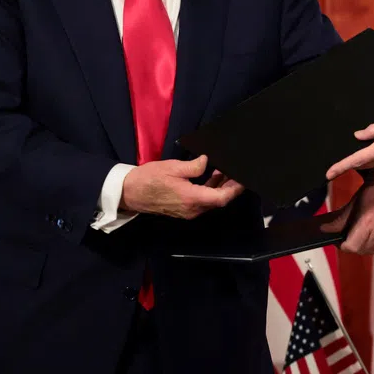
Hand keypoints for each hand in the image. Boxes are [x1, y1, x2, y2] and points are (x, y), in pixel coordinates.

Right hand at [120, 155, 243, 218]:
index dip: (235, 189)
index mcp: (192, 198)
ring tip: (226, 170)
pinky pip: (202, 201)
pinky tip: (212, 176)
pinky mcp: (183, 209)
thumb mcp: (173, 167)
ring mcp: (188, 211)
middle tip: (238, 172)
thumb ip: (194, 166)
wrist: (129, 192)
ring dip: (220, 187)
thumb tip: (207, 162)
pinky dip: (210, 190)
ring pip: (211, 201)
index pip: (221, 198)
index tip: (243, 179)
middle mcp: (192, 209)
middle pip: (218, 200)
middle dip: (230, 187)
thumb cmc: (149, 178)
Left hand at [325, 118, 373, 180]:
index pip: (355, 161)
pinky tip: (367, 152)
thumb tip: (358, 135)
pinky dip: (368, 161)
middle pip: (359, 165)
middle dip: (346, 166)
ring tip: (345, 158)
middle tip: (332, 166)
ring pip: (367, 165)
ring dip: (356, 164)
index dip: (340, 167)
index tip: (327, 174)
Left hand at [332, 169, 373, 254]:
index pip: (352, 247)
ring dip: (368, 245)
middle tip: (352, 235)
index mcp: (369, 222)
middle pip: (362, 250)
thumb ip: (339, 219)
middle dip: (355, 245)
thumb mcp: (355, 202)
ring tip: (366, 232)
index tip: (342, 241)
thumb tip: (324, 229)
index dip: (344, 245)